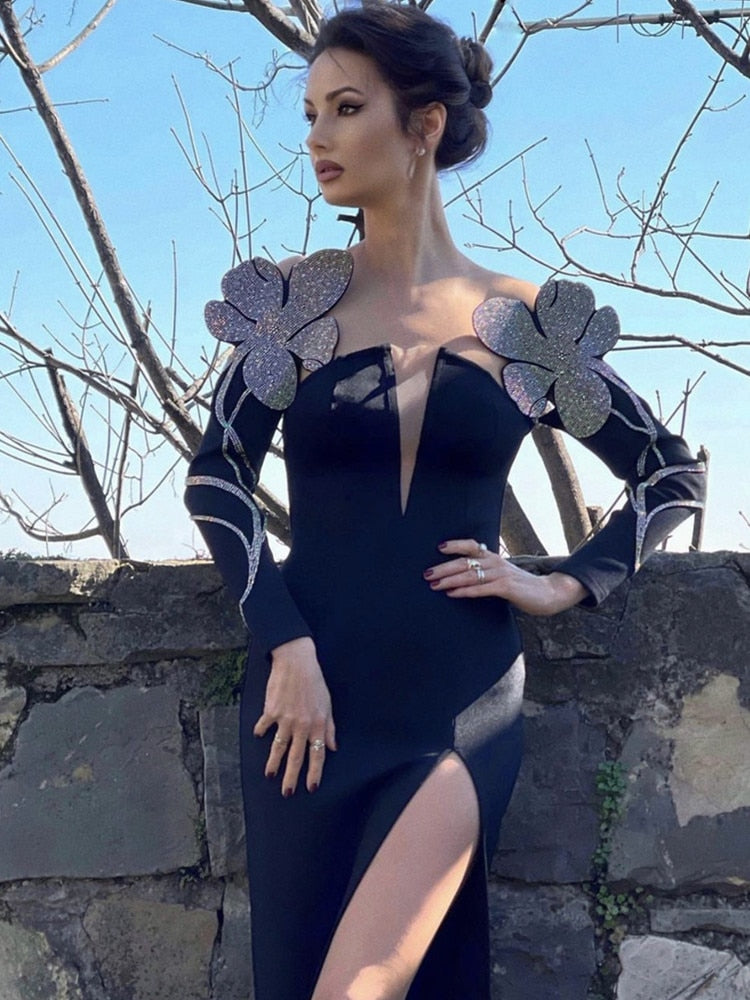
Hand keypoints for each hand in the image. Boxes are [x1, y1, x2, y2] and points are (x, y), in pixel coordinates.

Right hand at [253, 636, 336, 796]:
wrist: (296, 662)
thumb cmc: (314, 682)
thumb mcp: (327, 704)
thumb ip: (329, 727)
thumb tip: (333, 747)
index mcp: (317, 725)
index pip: (318, 755)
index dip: (314, 773)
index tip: (311, 787)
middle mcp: (301, 725)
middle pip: (296, 757)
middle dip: (292, 777)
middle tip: (288, 793)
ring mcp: (285, 719)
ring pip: (278, 747)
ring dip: (274, 763)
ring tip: (270, 775)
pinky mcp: (271, 711)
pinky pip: (264, 726)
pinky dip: (261, 731)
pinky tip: (258, 736)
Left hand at [423, 538, 586, 615]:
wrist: (548, 593)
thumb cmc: (522, 587)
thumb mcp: (502, 576)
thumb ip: (486, 574)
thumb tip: (463, 578)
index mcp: (493, 558)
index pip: (471, 546)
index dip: (455, 545)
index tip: (438, 547)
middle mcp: (495, 562)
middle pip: (464, 562)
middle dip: (443, 567)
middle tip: (426, 574)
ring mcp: (501, 574)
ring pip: (470, 575)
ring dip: (449, 580)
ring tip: (434, 585)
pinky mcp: (506, 587)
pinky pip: (480, 589)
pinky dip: (464, 591)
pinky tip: (452, 594)